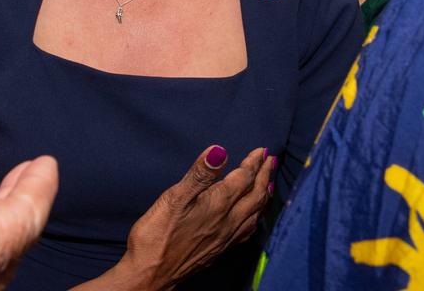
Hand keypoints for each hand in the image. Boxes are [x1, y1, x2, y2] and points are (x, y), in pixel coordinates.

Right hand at [102, 146, 275, 289]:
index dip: (253, 163)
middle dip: (265, 176)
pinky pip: (248, 231)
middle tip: (271, 160)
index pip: (243, 179)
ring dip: (264, 196)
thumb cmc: (157, 234)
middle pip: (255, 195)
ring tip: (268, 185)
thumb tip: (219, 151)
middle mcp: (228, 221)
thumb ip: (199, 174)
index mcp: (217, 205)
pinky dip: (256, 218)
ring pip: (255, 214)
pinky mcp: (220, 250)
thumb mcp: (174, 197)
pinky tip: (252, 218)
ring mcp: (226, 238)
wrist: (151, 273)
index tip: (261, 150)